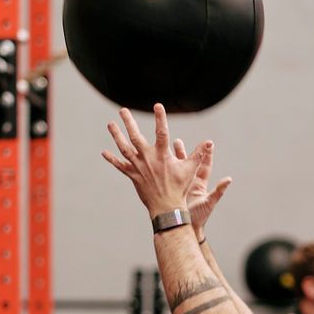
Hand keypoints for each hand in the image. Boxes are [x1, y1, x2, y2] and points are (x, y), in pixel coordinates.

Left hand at [102, 104, 208, 218]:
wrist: (167, 207)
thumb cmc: (179, 188)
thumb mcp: (191, 169)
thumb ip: (199, 154)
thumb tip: (209, 143)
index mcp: (162, 155)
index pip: (161, 131)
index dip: (160, 118)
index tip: (157, 106)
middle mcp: (148, 158)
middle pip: (135, 136)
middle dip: (128, 122)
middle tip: (123, 110)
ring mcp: (138, 167)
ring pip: (124, 148)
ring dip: (116, 135)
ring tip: (110, 124)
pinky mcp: (133, 175)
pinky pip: (120, 166)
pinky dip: (112, 159)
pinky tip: (104, 152)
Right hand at [173, 136, 230, 235]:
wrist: (184, 227)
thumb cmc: (199, 217)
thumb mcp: (209, 202)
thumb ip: (219, 191)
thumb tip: (229, 179)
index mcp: (200, 184)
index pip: (204, 166)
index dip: (206, 154)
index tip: (207, 143)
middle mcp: (189, 183)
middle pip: (187, 163)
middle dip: (182, 152)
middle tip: (177, 141)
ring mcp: (179, 186)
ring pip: (175, 168)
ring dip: (171, 158)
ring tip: (166, 147)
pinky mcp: (171, 189)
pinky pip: (166, 177)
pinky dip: (163, 169)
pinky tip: (156, 160)